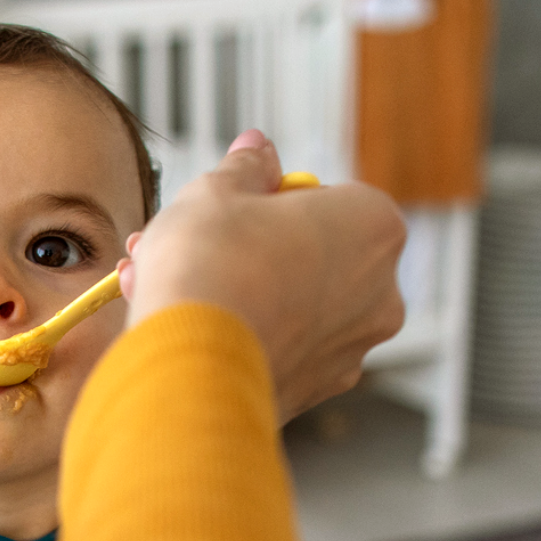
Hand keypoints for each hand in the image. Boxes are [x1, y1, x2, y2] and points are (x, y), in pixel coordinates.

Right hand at [117, 129, 406, 420]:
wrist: (192, 365)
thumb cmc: (212, 266)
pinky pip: (272, 351)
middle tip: (187, 241)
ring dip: (233, 291)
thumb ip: (245, 166)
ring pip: (287, 307)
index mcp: (375, 226)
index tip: (228, 207)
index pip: (326, 197)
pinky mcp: (312, 393)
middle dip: (246, 248)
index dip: (269, 200)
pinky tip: (180, 324)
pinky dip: (235, 335)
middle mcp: (380, 294)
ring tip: (159, 282)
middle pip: (308, 256)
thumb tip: (257, 147)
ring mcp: (349, 350)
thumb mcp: (218, 191)